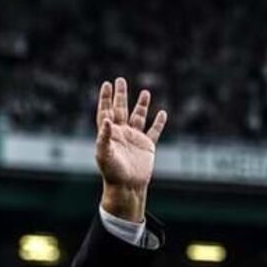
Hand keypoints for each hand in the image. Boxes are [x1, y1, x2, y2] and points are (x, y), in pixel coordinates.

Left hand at [95, 77, 167, 221]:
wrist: (127, 187)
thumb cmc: (112, 172)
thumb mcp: (105, 154)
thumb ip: (104, 137)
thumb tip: (106, 120)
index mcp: (110, 134)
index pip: (106, 112)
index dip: (105, 98)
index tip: (106, 84)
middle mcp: (122, 134)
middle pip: (121, 110)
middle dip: (120, 96)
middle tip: (120, 80)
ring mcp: (135, 139)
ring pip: (138, 117)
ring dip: (141, 105)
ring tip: (145, 92)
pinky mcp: (147, 146)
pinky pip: (154, 131)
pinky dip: (158, 122)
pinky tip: (162, 113)